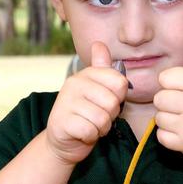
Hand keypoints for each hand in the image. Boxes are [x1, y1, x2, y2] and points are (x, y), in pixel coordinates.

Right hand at [46, 42, 129, 164]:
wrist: (63, 140)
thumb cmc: (85, 114)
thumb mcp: (95, 89)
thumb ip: (101, 68)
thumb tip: (99, 43)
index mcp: (85, 74)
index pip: (120, 82)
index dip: (119, 98)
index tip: (106, 101)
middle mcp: (73, 84)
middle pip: (112, 102)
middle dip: (109, 116)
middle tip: (96, 116)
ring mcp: (65, 102)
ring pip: (102, 118)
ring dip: (101, 128)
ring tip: (90, 125)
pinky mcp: (62, 122)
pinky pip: (90, 131)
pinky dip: (90, 136)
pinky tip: (82, 133)